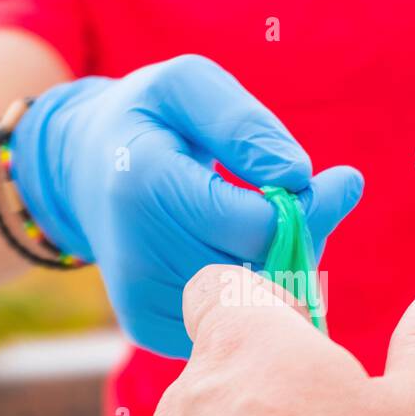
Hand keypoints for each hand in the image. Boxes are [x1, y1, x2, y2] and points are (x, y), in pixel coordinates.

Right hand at [11, 55, 363, 356]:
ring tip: (262, 219)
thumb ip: (243, 124)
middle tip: (303, 198)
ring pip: (252, 304)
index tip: (331, 180)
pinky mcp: (150, 327)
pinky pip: (230, 323)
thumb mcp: (187, 87)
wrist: (83, 170)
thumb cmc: (148, 119)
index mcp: (145, 185)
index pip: (256, 227)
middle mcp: (138, 255)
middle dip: (298, 236)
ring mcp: (143, 301)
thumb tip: (297, 175)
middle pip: (260, 270)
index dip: (308, 207)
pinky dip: (252, 292)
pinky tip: (236, 250)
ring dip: (280, 265)